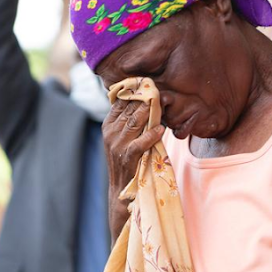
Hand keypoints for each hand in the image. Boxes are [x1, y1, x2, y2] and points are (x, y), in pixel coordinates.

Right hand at [102, 99, 164, 242]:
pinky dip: (152, 134)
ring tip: (163, 103)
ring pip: (135, 121)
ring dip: (150, 112)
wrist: (122, 190)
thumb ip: (131, 121)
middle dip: (145, 97)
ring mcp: (117, 144)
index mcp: (109, 124)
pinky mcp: (127, 157)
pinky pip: (141, 141)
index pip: (122, 101)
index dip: (135, 90)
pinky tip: (161, 128)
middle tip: (160, 89)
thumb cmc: (128, 161)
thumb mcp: (124, 138)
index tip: (149, 81)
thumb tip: (146, 101)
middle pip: (129, 108)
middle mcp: (110, 132)